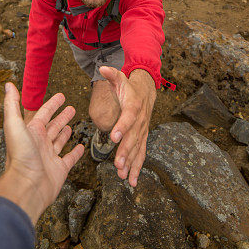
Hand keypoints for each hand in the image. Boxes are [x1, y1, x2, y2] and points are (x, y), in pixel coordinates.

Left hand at [0, 83, 84, 223]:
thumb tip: (8, 85)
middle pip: (53, 126)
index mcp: (31, 132)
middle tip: (72, 108)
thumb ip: (12, 105)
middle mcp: (40, 143)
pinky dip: (75, 152)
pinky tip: (80, 146)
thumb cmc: (20, 156)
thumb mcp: (14, 125)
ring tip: (72, 125)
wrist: (27, 185)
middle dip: (61, 117)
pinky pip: (69, 158)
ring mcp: (50, 157)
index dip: (52, 104)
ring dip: (65, 132)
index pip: (43, 114)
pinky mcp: (59, 170)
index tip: (61, 96)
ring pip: (59, 141)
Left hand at [98, 66, 155, 186]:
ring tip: (124, 176)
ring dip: (131, 164)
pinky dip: (137, 167)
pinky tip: (132, 181)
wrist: (147, 90)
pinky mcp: (142, 138)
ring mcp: (142, 131)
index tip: (114, 137)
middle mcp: (140, 121)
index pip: (127, 118)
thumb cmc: (129, 86)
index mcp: (133, 106)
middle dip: (126, 153)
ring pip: (138, 149)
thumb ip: (111, 74)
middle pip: (133, 138)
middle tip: (118, 165)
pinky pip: (141, 154)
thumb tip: (102, 68)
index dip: (122, 127)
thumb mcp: (120, 77)